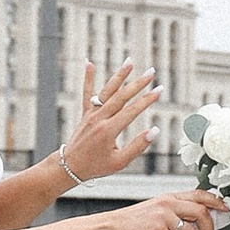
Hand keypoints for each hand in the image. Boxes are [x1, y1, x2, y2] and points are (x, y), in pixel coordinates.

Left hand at [56, 59, 163, 186]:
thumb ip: (138, 146)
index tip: (159, 91)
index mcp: (109, 130)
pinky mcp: (85, 113)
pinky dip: (88, 78)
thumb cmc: (96, 166)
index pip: (132, 111)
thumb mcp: (120, 162)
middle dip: (138, 83)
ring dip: (119, 76)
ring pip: (107, 91)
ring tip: (130, 62)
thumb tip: (155, 131)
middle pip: (122, 97)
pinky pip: (87, 93)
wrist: (70, 166)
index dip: (147, 100)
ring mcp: (91, 114)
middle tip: (152, 72)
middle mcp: (99, 119)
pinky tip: (89, 63)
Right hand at [108, 187, 221, 229]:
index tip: (226, 210)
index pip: (200, 194)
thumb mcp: (157, 212)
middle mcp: (168, 203)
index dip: (216, 202)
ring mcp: (163, 216)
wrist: (113, 227)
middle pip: (202, 212)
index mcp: (170, 197)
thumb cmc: (136, 223)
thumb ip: (178, 219)